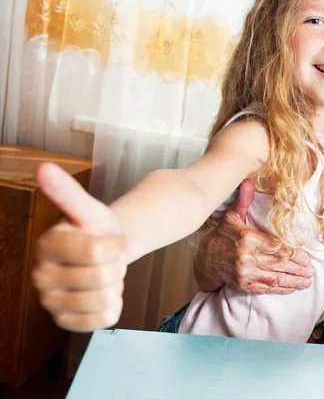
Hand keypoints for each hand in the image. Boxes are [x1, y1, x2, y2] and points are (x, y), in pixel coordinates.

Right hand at [31, 162, 126, 331]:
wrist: (104, 251)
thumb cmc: (95, 229)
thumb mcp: (89, 209)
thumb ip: (68, 192)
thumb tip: (43, 168)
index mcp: (47, 245)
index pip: (97, 251)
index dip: (115, 244)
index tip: (108, 238)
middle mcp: (41, 276)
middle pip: (103, 277)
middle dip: (115, 265)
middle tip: (106, 258)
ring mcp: (51, 302)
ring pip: (104, 299)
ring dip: (114, 285)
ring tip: (102, 273)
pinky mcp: (66, 322)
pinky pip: (103, 319)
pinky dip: (113, 305)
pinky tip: (102, 292)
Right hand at [194, 180, 314, 294]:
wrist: (206, 260)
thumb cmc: (222, 236)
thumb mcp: (232, 216)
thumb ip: (243, 201)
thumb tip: (248, 182)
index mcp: (248, 239)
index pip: (276, 247)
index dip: (294, 253)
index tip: (306, 257)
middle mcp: (247, 257)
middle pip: (279, 264)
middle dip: (298, 268)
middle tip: (311, 270)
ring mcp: (245, 273)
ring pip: (275, 278)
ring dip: (294, 281)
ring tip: (307, 280)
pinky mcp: (244, 285)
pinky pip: (266, 288)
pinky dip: (281, 289)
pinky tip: (292, 288)